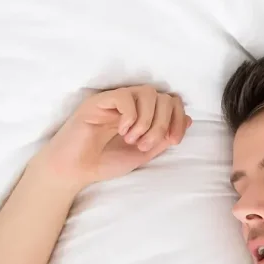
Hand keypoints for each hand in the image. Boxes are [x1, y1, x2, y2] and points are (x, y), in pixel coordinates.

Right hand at [38, 85, 191, 188]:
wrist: (75, 170)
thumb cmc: (105, 162)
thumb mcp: (143, 153)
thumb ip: (163, 138)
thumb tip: (188, 120)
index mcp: (143, 114)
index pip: (171, 101)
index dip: (178, 118)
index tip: (174, 141)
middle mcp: (130, 104)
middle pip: (162, 96)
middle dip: (161, 124)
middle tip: (145, 144)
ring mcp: (114, 101)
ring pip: (147, 93)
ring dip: (147, 121)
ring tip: (133, 140)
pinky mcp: (98, 101)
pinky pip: (124, 96)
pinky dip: (130, 116)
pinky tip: (122, 131)